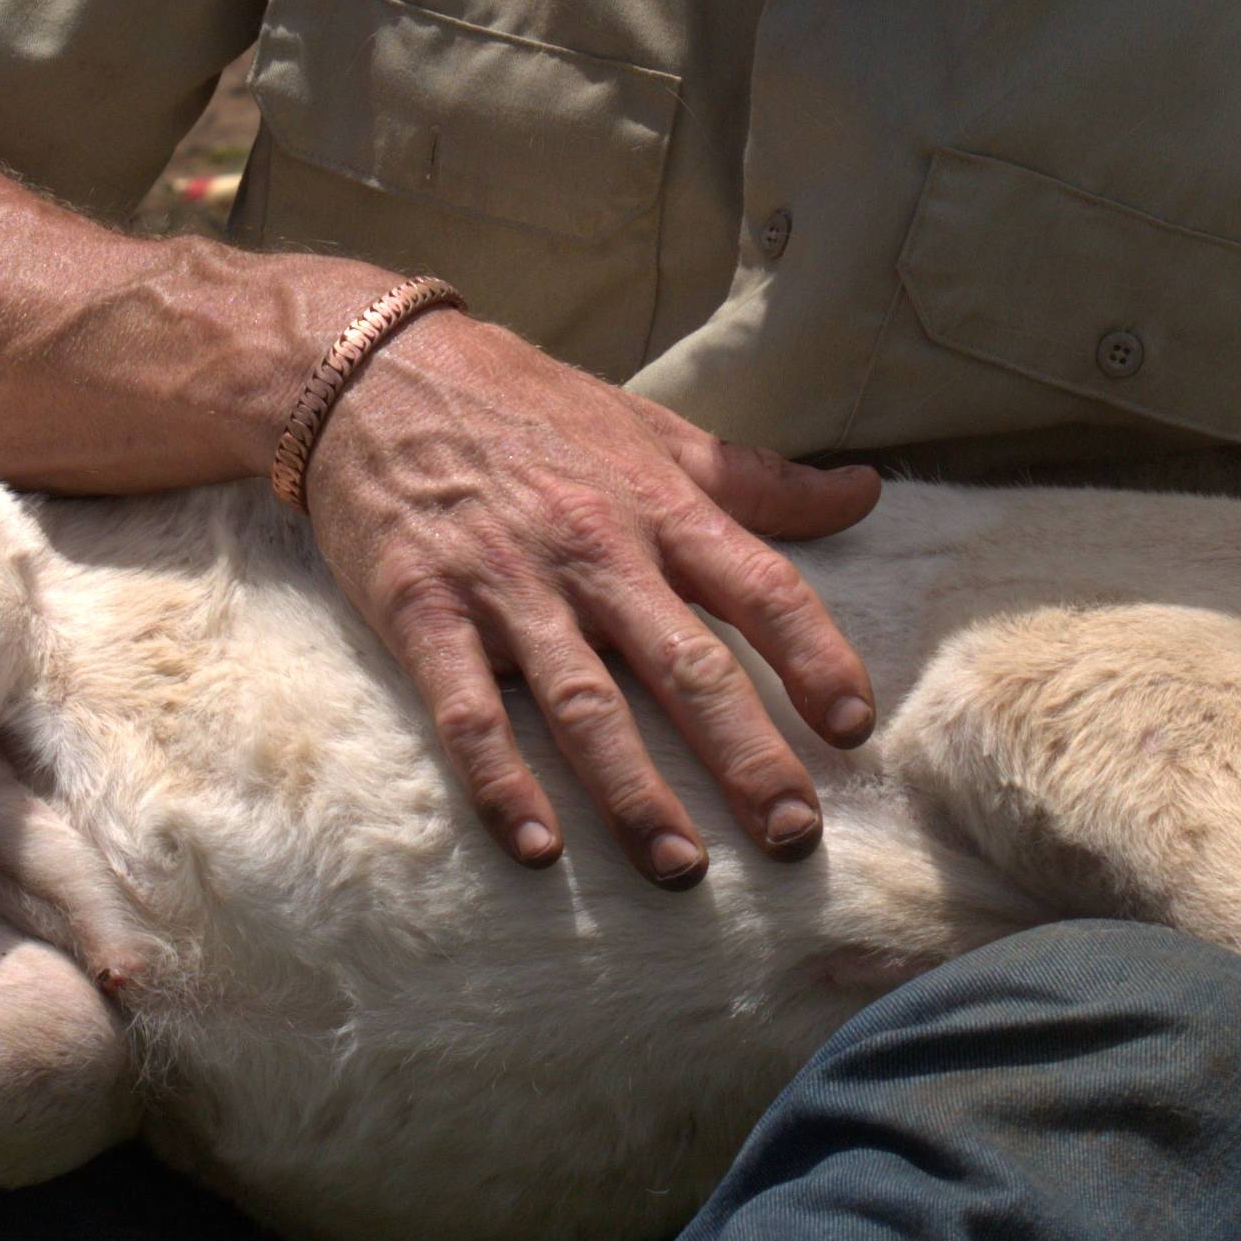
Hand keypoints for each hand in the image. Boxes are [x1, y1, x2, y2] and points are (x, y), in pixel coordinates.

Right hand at [297, 307, 879, 882]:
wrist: (374, 372)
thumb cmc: (531, 408)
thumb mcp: (654, 430)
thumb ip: (758, 478)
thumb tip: (866, 491)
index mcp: (662, 507)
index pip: (762, 588)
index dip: (816, 658)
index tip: (854, 726)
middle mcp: (597, 550)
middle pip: (688, 666)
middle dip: (745, 757)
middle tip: (792, 834)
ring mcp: (509, 587)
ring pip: (586, 706)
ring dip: (634, 795)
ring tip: (681, 868)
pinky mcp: (425, 613)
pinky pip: (468, 713)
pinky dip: (501, 783)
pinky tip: (536, 848)